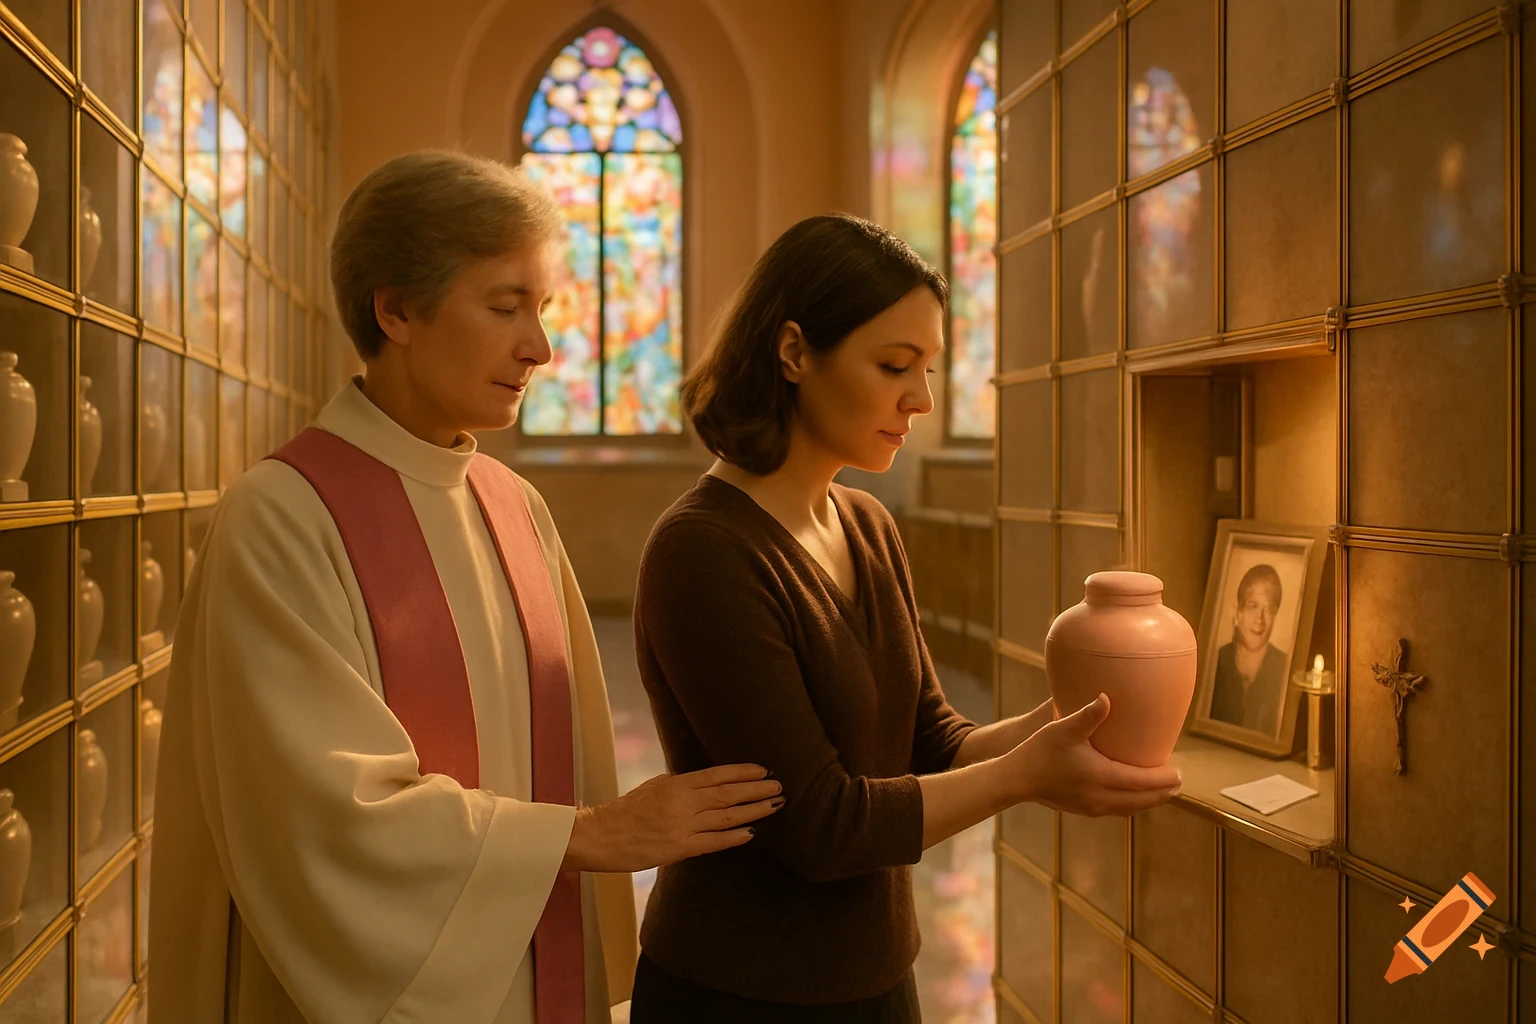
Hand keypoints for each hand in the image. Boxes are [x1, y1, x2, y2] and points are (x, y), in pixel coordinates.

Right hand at [561, 764, 783, 872]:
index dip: (742, 772)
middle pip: (727, 793)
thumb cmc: (626, 812)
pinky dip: (733, 837)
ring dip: (753, 810)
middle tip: (779, 787)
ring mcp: (681, 825)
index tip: (764, 770)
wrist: (600, 836)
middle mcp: (682, 801)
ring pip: (725, 816)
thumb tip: (708, 785)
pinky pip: (712, 842)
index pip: (716, 775)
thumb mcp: (654, 788)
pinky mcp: (679, 848)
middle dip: (756, 790)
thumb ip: (681, 786)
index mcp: (675, 783)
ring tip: (774, 805)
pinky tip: (751, 833)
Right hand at [1007, 693, 1180, 816]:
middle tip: (1178, 782)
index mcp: (1101, 777)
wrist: (1017, 778)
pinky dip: (1132, 804)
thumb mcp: (1063, 728)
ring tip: (1162, 791)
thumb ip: (1088, 715)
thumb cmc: (1039, 750)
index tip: (1180, 773)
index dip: (1163, 779)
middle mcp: (1100, 797)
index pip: (1142, 782)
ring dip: (1148, 801)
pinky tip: (1132, 796)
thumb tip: (1107, 698)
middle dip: (1162, 793)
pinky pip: (1117, 810)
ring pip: (1130, 809)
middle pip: (1141, 800)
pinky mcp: (1084, 810)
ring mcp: (1092, 807)